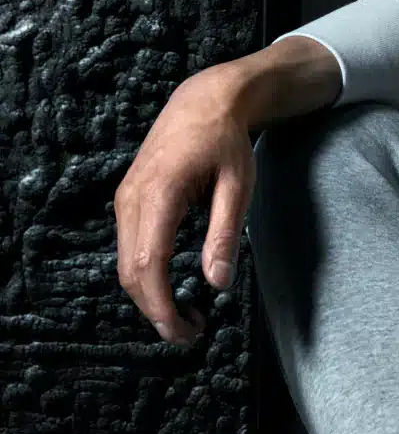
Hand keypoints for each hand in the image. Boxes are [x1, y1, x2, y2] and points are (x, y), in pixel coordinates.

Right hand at [114, 67, 256, 345]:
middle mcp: (132, 198)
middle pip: (131, 271)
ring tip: (185, 316)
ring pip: (126, 262)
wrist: (205, 100)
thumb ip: (225, 234)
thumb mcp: (238, 186)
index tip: (184, 331)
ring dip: (150, 295)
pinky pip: (129, 246)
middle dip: (156, 309)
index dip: (161, 305)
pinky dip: (146, 274)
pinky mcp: (128, 199)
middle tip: (191, 333)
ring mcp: (125, 198)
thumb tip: (217, 284)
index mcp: (160, 193)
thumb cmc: (227, 141)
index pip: (149, 264)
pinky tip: (172, 286)